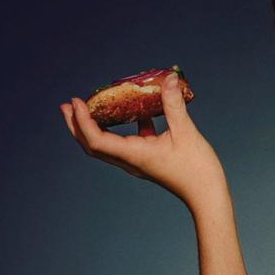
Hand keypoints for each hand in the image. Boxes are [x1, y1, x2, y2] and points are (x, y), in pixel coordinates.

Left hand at [60, 73, 223, 207]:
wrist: (207, 196)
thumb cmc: (197, 169)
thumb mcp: (186, 132)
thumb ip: (173, 104)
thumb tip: (167, 78)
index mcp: (134, 155)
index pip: (96, 140)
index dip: (82, 120)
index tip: (76, 101)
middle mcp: (130, 161)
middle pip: (92, 145)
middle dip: (76, 125)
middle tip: (67, 104)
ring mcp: (138, 162)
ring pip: (106, 145)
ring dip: (93, 127)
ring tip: (87, 107)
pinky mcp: (148, 160)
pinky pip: (127, 142)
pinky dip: (121, 127)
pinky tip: (130, 111)